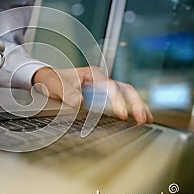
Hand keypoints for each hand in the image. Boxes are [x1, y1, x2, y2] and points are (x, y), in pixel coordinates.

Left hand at [32, 66, 152, 123]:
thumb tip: (80, 102)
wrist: (47, 79)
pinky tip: (137, 118)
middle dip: (135, 103)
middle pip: (124, 89)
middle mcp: (101, 79)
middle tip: (141, 118)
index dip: (117, 101)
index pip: (111, 87)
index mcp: (93, 74)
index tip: (121, 114)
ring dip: (137, 106)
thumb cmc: (52, 80)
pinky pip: (121, 100)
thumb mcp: (56, 85)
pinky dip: (130, 108)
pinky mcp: (103, 96)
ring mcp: (103, 87)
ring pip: (126, 94)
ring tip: (146, 119)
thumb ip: (67, 93)